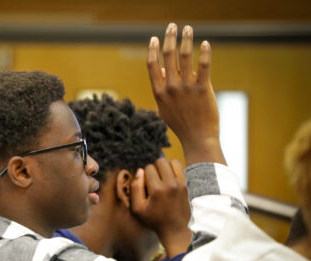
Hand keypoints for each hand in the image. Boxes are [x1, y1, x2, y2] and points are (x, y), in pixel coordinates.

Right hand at [130, 158, 191, 256]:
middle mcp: (170, 184)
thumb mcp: (137, 209)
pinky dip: (174, 169)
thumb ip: (135, 188)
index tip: (145, 185)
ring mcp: (180, 184)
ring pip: (172, 162)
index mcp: (157, 190)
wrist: (175, 230)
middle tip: (153, 180)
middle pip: (160, 161)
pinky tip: (170, 179)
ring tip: (162, 178)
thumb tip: (139, 171)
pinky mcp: (186, 185)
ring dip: (165, 167)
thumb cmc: (154, 220)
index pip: (148, 168)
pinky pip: (180, 167)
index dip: (144, 175)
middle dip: (154, 168)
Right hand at [147, 23, 225, 165]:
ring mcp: (187, 87)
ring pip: (185, 57)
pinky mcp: (203, 88)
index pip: (152, 65)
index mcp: (159, 91)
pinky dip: (204, 53)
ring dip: (186, 39)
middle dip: (169, 37)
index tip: (154, 38)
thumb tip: (162, 68)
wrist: (197, 138)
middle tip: (172, 26)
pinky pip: (204, 66)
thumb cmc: (181, 123)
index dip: (152, 49)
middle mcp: (171, 87)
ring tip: (188, 28)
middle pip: (168, 56)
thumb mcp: (164, 108)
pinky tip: (204, 44)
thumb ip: (161, 88)